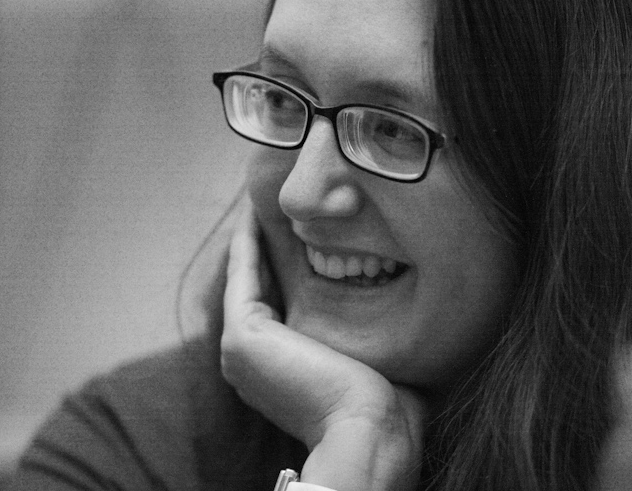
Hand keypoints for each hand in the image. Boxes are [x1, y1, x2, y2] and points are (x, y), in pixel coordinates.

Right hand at [220, 202, 426, 490]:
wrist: (371, 429)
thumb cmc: (385, 403)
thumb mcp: (371, 356)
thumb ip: (366, 331)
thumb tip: (392, 299)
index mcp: (275, 372)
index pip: (276, 306)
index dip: (283, 269)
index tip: (300, 233)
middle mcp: (250, 363)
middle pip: (257, 289)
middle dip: (266, 249)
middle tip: (276, 207)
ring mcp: (240, 350)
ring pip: (246, 278)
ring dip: (253, 240)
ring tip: (263, 202)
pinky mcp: (241, 336)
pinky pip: (242, 274)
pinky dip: (246, 243)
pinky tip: (255, 214)